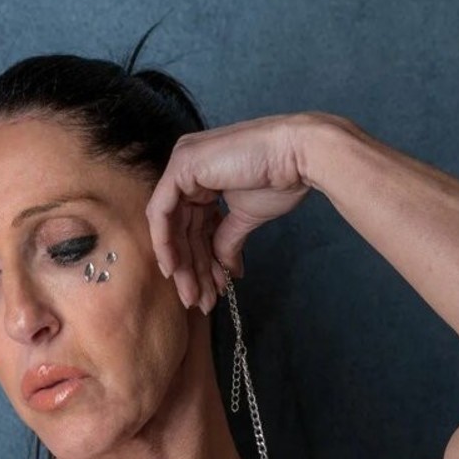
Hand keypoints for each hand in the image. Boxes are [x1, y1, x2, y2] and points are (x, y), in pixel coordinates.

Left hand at [145, 113, 316, 311]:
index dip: (199, 261)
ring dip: (183, 266)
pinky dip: (166, 243)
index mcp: (202, 177)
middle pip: (181, 229)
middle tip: (199, 302)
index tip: (208, 291)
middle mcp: (188, 169)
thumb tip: (225, 269)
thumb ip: (227, 241)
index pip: (192, 225)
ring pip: (170, 226)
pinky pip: (162, 212)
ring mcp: (182, 165)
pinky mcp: (181, 166)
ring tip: (196, 297)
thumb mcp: (245, 217)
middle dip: (192, 270)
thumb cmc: (277, 179)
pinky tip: (175, 271)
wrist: (296, 156)